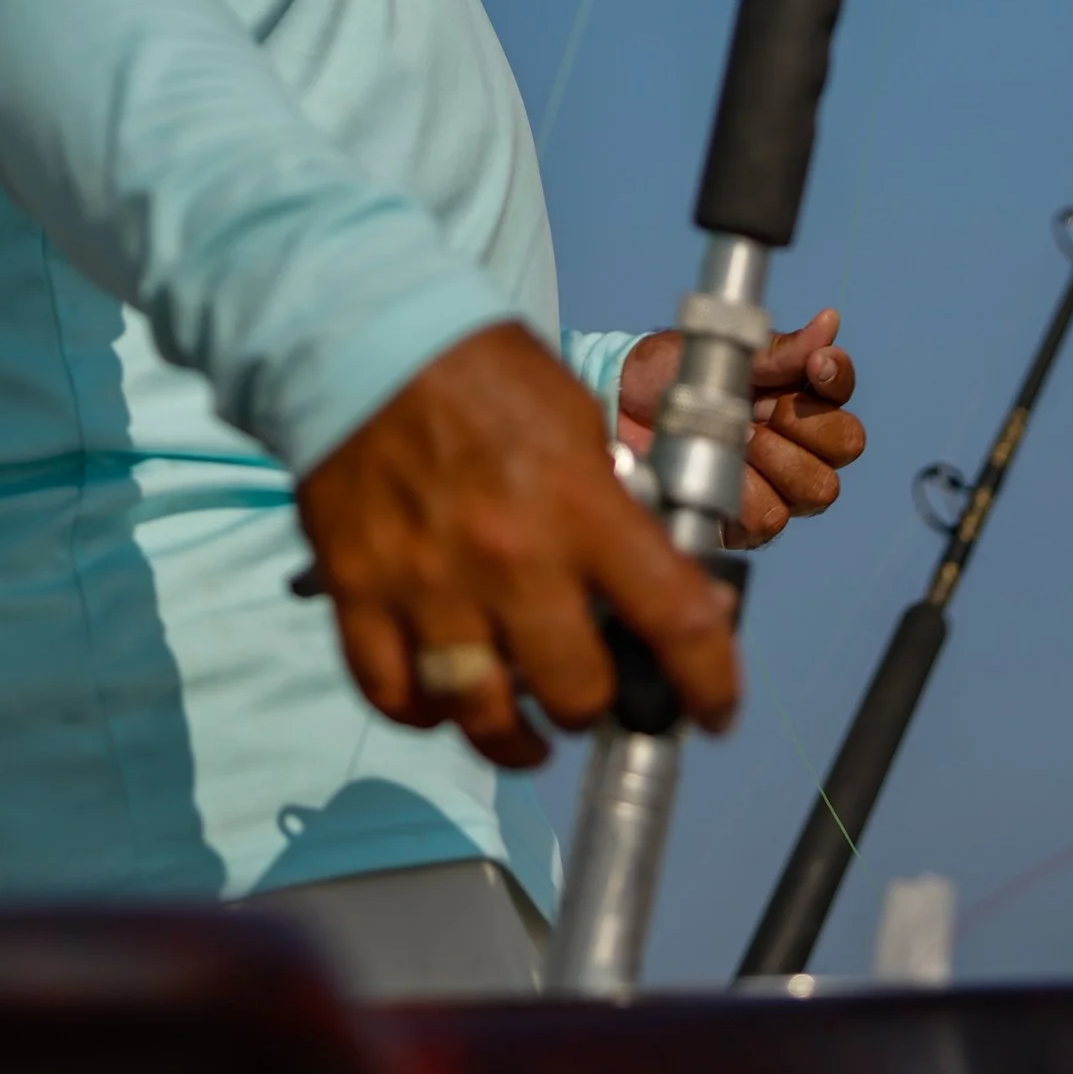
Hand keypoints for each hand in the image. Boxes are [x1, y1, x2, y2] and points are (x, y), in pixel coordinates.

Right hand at [294, 321, 741, 770]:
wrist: (366, 335)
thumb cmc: (482, 369)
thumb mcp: (577, 417)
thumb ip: (613, 504)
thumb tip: (656, 579)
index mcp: (578, 505)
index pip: (675, 620)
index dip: (710, 684)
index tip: (713, 711)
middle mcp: (510, 557)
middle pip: (575, 693)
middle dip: (595, 703)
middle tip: (590, 691)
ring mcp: (429, 582)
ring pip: (483, 715)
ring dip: (515, 738)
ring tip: (526, 735)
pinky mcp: (359, 591)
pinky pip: (394, 693)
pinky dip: (422, 712)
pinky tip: (442, 701)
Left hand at [615, 306, 863, 547]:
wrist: (618, 406)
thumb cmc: (670, 371)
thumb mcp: (720, 351)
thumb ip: (779, 349)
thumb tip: (830, 324)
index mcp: (796, 393)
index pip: (841, 389)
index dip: (836, 377)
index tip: (815, 365)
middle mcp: (797, 442)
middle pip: (844, 444)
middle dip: (804, 423)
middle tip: (760, 408)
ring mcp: (777, 484)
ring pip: (816, 488)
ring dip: (773, 459)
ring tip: (734, 437)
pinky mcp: (748, 522)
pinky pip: (770, 517)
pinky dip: (743, 492)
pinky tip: (720, 468)